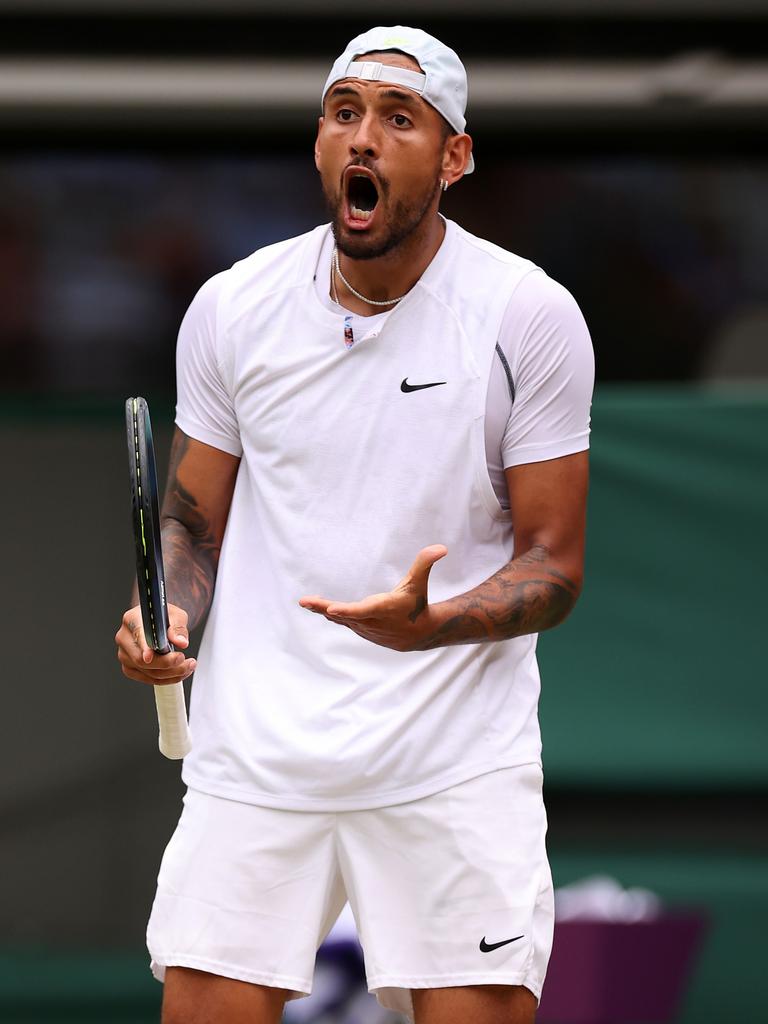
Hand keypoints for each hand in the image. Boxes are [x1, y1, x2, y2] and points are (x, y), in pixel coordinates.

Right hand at [115, 603, 195, 685]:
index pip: (137, 635)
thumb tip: (181, 642)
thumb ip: (178, 627)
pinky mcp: (130, 668)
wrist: (160, 624)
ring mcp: (125, 655)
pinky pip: (148, 679)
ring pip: (147, 672)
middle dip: (166, 663)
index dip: (144, 648)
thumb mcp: (176, 615)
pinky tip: (179, 673)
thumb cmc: (164, 618)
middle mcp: (124, 638)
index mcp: (132, 619)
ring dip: (171, 673)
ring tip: (188, 666)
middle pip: (141, 659)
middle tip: (185, 660)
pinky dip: (166, 679)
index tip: (152, 656)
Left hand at [299, 545, 447, 651]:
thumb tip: (441, 547)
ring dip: (322, 611)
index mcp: (383, 609)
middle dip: (322, 607)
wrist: (419, 633)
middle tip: (304, 602)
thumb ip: (425, 563)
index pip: (361, 611)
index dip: (346, 611)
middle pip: (343, 615)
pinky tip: (319, 608)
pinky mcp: (362, 630)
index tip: (329, 609)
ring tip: (306, 602)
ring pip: (340, 619)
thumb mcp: (419, 582)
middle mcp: (371, 622)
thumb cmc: (418, 603)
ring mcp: (365, 629)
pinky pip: (343, 622)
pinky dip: (332, 615)